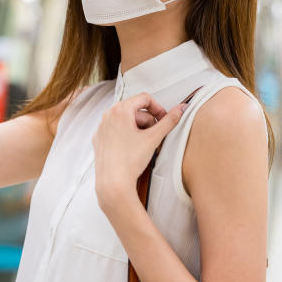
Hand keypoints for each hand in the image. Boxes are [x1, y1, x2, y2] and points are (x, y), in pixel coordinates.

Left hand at [92, 93, 186, 213]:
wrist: (113, 182)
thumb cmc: (130, 160)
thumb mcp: (154, 138)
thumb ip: (169, 121)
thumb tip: (181, 109)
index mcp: (120, 110)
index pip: (144, 98)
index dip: (158, 108)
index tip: (164, 120)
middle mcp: (108, 115)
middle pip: (135, 110)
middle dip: (149, 121)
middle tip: (156, 136)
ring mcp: (102, 127)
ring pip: (126, 121)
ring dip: (139, 129)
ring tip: (146, 145)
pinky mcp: (99, 139)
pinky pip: (116, 131)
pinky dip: (127, 136)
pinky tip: (133, 150)